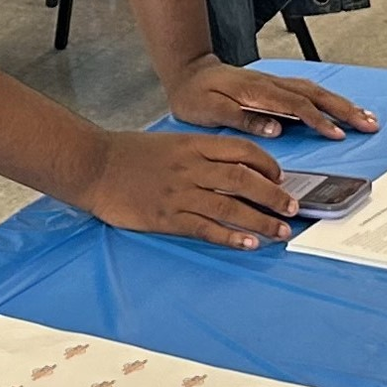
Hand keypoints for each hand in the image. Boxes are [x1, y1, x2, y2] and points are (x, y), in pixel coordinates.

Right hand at [79, 127, 294, 246]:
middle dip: (274, 195)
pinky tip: (249, 243)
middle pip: (245, 179)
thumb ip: (199, 153)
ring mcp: (180, 193)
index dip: (268, 164)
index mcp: (193, 145)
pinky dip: (230, 236)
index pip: (242, 151)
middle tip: (293, 208)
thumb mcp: (169, 143)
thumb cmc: (128, 154)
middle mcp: (191, 167)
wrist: (93, 166)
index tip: (280, 176)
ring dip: (261, 220)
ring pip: (231, 206)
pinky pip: (206, 228)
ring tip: (281, 232)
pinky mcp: (168, 217)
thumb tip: (231, 166)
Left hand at [166, 55, 375, 144]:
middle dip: (345, 109)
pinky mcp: (274, 85)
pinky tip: (339, 107)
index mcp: (257, 92)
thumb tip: (277, 128)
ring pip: (315, 90)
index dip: (319, 120)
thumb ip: (243, 118)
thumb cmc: (195, 95)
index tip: (338, 134)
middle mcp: (271, 84)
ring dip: (341, 103)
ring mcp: (274, 82)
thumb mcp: (209, 111)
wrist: (188, 71)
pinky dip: (327, 99)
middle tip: (370, 123)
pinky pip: (307, 90)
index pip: (297, 105)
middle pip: (315, 94)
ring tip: (365, 116)